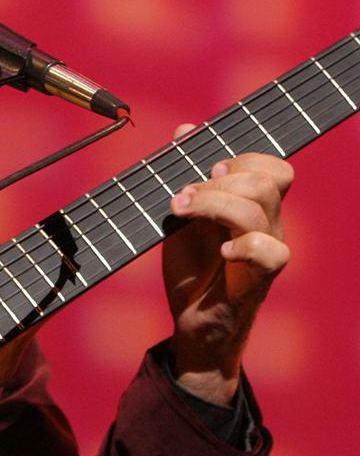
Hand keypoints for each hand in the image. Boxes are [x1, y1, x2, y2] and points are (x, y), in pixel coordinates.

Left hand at [164, 126, 292, 404]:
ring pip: (260, 207)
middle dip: (217, 179)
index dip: (239, 157)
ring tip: (181, 214)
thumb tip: (185, 130)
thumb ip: (185, 175)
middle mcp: (267, 223)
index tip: (202, 169)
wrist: (193, 325)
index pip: (270, 165)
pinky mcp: (259, 280)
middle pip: (267, 178)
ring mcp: (265, 250)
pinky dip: (245, 247)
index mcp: (251, 205)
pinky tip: (221, 252)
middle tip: (182, 199)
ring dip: (213, 204)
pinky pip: (274, 253)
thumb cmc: (193, 270)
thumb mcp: (181, 218)